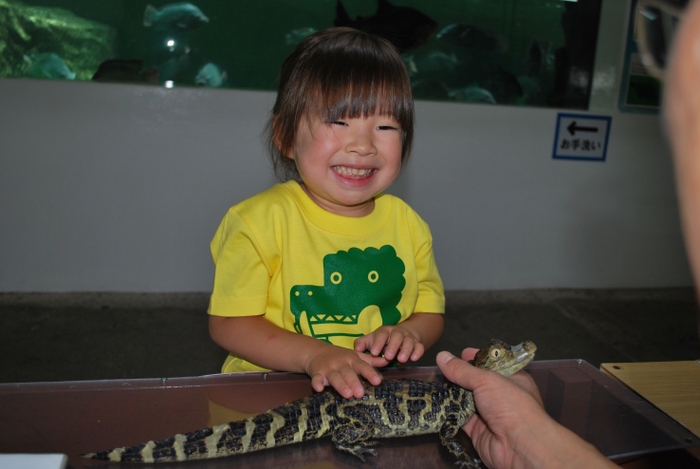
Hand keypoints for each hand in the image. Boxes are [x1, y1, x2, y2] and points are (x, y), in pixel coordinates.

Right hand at [304, 342, 385, 398]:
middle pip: (348, 373)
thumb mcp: (355, 356)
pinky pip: (316, 378)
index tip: (378, 381)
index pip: (363, 366)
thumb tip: (387, 361)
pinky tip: (319, 389)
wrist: (316, 351)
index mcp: (352, 360)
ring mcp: (328, 368)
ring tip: (347, 394)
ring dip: (340, 385)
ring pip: (335, 377)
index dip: (370, 374)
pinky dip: (317, 383)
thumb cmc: (340, 357)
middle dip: (355, 382)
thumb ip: (370, 361)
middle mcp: (341, 363)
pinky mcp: (317, 373)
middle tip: (361, 393)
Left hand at [354, 323, 424, 363]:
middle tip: (388, 357)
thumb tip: (356, 349)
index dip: (378, 343)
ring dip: (406, 350)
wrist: (402, 335)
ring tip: (401, 360)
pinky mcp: (417, 344)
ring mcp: (408, 338)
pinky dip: (418, 352)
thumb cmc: (383, 340)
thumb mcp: (372, 340)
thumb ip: (362, 344)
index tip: (374, 353)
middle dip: (393, 346)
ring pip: (409, 341)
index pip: (382, 334)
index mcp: (385, 331)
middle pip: (397, 336)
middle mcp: (398, 333)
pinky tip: (414, 359)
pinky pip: (420, 347)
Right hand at [437, 348, 614, 468]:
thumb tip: (442, 356)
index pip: (493, 365)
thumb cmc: (511, 404)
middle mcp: (501, 396)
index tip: (460, 353)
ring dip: (452, 393)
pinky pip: (460, 418)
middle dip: (460, 376)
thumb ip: (462, 370)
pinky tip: (435, 401)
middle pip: (476, 382)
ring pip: (466, 400)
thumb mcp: (487, 380)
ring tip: (434, 382)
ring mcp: (489, 414)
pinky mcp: (477, 431)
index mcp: (512, 379)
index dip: (477, 358)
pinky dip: (449, 411)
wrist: (519, 446)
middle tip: (441, 368)